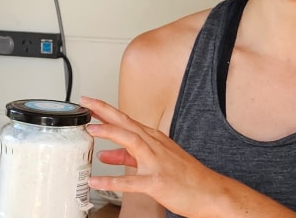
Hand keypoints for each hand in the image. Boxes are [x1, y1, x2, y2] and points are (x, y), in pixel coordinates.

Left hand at [80, 96, 222, 216]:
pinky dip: (112, 181)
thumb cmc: (185, 176)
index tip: (88, 102)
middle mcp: (155, 146)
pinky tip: (96, 181)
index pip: (126, 119)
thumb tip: (105, 153)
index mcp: (154, 139)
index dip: (105, 109)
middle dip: (104, 111)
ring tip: (90, 130)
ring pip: (132, 142)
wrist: (210, 193)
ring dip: (111, 133)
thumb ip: (127, 157)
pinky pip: (131, 181)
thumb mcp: (155, 161)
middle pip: (127, 123)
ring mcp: (157, 163)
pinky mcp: (157, 182)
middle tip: (85, 102)